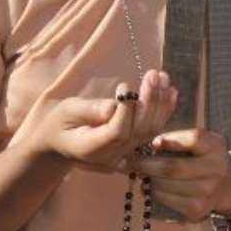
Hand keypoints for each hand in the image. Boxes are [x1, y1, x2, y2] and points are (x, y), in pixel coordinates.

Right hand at [29, 70, 176, 169]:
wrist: (59, 145)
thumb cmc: (60, 123)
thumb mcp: (66, 112)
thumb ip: (89, 110)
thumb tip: (113, 106)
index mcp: (91, 149)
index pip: (116, 132)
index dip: (125, 110)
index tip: (124, 84)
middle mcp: (112, 156)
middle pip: (138, 130)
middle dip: (149, 101)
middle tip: (153, 74)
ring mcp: (125, 155)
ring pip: (150, 131)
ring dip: (160, 103)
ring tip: (163, 77)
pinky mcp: (133, 147)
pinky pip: (152, 131)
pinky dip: (163, 111)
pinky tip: (170, 91)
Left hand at [134, 129, 230, 221]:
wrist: (225, 184)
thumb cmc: (201, 156)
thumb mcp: (198, 141)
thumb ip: (177, 137)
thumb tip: (145, 143)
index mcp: (215, 146)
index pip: (193, 139)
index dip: (170, 140)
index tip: (152, 142)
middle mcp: (215, 169)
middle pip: (173, 167)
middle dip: (146, 164)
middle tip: (128, 160)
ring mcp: (207, 192)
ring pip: (165, 186)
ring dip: (147, 178)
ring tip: (138, 171)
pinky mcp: (197, 210)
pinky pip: (165, 200)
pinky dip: (153, 192)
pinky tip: (150, 185)